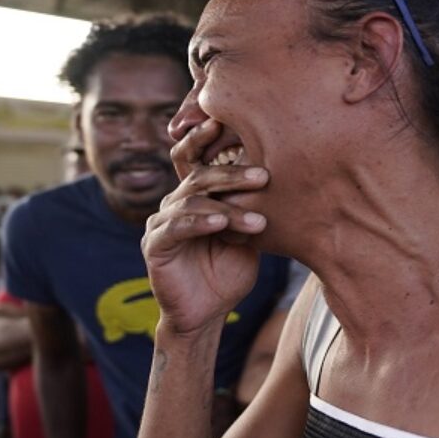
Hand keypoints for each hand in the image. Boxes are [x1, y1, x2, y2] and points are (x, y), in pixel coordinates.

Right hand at [142, 118, 269, 335]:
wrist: (206, 314)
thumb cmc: (228, 273)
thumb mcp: (247, 236)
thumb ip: (252, 208)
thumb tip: (283, 178)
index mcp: (195, 196)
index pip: (196, 158)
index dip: (206, 137)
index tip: (230, 123)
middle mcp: (175, 203)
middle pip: (198, 175)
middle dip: (231, 173)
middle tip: (263, 176)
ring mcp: (161, 222)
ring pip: (192, 201)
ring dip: (227, 206)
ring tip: (256, 219)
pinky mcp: (155, 245)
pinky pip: (177, 227)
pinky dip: (200, 222)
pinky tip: (221, 223)